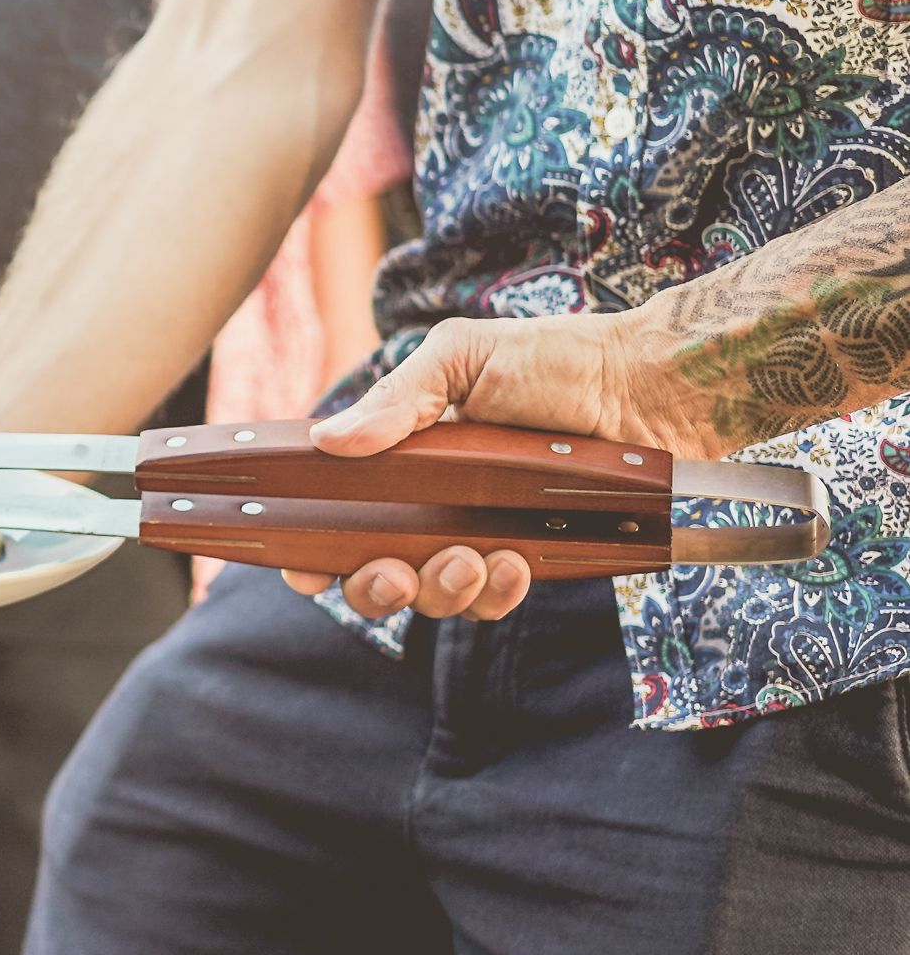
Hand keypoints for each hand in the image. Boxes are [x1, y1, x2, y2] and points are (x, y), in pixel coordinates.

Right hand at [292, 309, 658, 622]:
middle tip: (390, 573)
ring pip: (431, 594)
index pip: (337, 509)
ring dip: (439, 589)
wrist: (651, 386)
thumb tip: (328, 441)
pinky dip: (495, 591)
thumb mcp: (464, 355)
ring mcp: (481, 531)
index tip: (304, 567)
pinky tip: (512, 564)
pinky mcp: (532, 554)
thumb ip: (398, 399)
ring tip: (469, 559)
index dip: (311, 546)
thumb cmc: (557, 358)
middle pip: (372, 571)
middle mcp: (432, 500)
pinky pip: (495, 598)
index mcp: (401, 454)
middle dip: (371, 587)